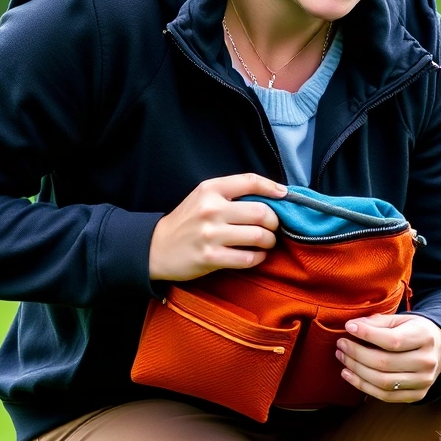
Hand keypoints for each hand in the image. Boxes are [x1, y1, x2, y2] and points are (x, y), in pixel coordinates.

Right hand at [148, 174, 287, 281]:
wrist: (156, 247)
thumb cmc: (187, 221)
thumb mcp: (203, 197)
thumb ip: (232, 194)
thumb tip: (274, 195)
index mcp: (210, 190)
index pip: (250, 181)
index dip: (273, 187)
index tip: (285, 195)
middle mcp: (210, 209)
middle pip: (262, 212)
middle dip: (275, 222)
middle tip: (272, 227)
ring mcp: (210, 234)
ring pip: (259, 236)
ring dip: (270, 241)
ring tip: (266, 242)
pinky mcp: (210, 258)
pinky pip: (249, 258)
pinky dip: (259, 258)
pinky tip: (256, 255)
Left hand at [337, 314, 440, 402]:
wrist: (440, 349)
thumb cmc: (415, 331)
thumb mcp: (402, 320)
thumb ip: (379, 322)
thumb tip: (352, 326)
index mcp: (425, 337)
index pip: (392, 340)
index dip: (368, 335)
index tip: (349, 327)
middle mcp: (427, 361)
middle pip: (384, 363)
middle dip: (357, 354)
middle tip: (341, 345)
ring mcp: (424, 381)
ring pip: (383, 382)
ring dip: (356, 371)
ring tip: (342, 358)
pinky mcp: (417, 395)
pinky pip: (385, 396)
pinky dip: (363, 386)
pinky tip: (349, 374)